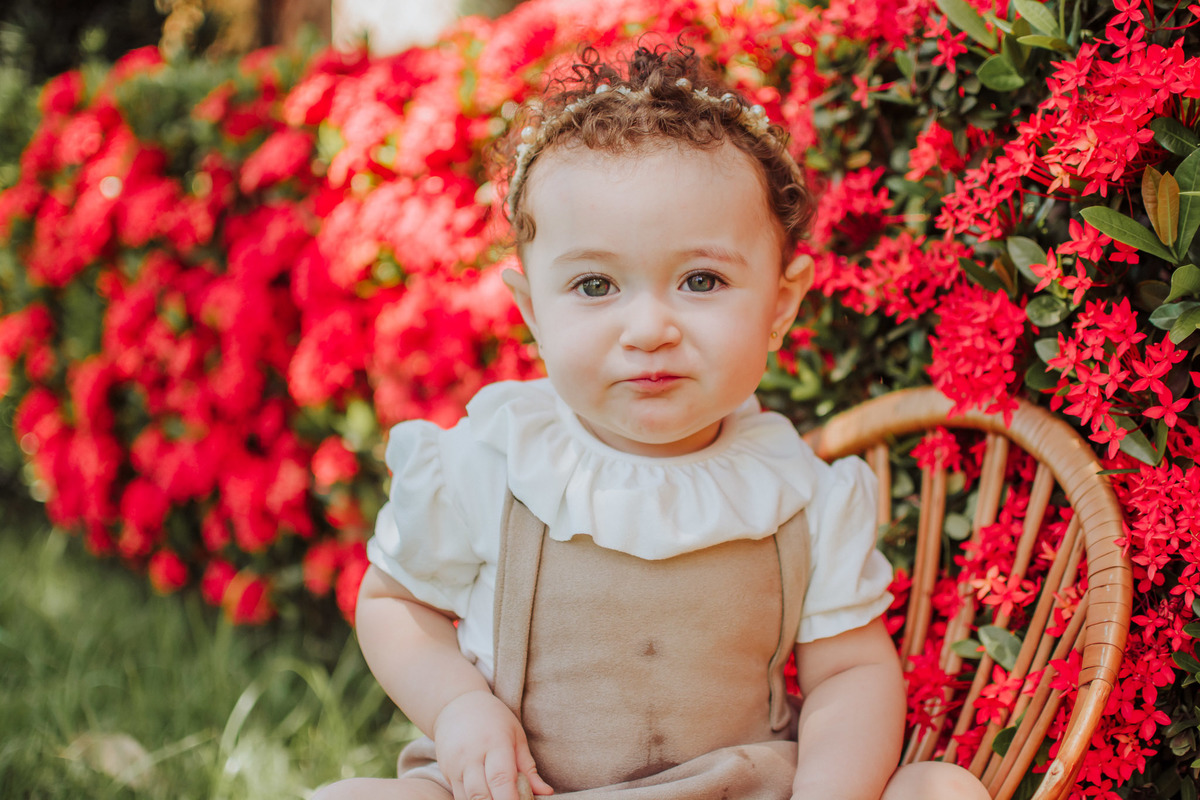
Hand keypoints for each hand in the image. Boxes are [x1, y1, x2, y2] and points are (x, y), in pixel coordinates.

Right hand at [433, 690, 553, 799]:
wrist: (458, 705)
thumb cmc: (494, 720)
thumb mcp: (516, 736)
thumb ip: (529, 767)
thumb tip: (546, 792)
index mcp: (494, 743)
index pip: (501, 779)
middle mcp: (471, 755)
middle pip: (481, 795)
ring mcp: (455, 765)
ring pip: (467, 799)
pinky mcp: (445, 772)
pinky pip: (459, 796)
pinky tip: (486, 798)